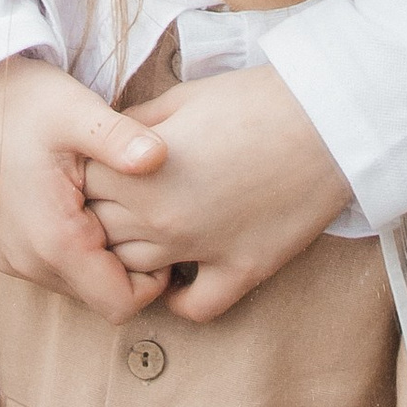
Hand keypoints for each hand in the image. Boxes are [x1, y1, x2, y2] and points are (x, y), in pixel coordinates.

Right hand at [0, 59, 173, 320]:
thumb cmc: (21, 99)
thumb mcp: (75, 110)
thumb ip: (120, 138)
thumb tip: (160, 156)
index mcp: (54, 240)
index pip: (121, 303)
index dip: (152, 280)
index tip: (159, 233)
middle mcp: (24, 261)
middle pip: (95, 294)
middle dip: (122, 264)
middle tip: (133, 210)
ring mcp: (2, 257)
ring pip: (67, 281)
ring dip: (89, 253)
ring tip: (100, 201)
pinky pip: (38, 265)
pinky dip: (59, 245)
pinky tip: (66, 199)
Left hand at [80, 71, 350, 320]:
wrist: (323, 120)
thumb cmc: (252, 100)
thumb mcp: (179, 99)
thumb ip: (131, 127)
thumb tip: (108, 147)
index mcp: (139, 173)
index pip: (84, 191)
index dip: (92, 177)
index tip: (106, 169)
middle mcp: (161, 219)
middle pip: (102, 234)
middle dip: (107, 215)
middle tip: (127, 198)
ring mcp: (201, 250)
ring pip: (137, 272)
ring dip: (137, 254)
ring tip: (152, 230)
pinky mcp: (242, 270)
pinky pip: (195, 307)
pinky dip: (182, 298)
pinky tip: (184, 274)